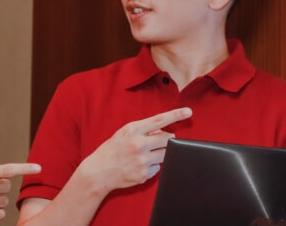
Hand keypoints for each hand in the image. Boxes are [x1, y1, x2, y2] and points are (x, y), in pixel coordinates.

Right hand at [73, 107, 191, 191]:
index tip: (188, 111)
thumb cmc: (111, 150)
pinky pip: (157, 168)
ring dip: (160, 154)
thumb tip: (163, 131)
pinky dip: (152, 167)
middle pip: (168, 139)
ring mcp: (142, 160)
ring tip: (144, 156)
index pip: (159, 120)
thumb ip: (143, 130)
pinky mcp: (144, 174)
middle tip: (159, 143)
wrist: (97, 172)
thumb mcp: (124, 134)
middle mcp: (138, 144)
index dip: (176, 115)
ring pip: (165, 154)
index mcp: (133, 130)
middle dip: (168, 140)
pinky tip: (138, 167)